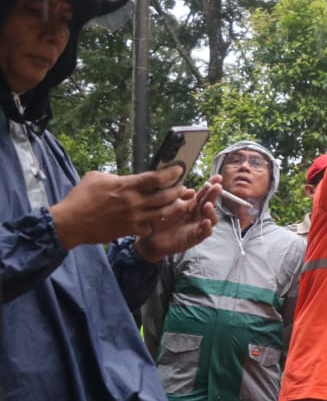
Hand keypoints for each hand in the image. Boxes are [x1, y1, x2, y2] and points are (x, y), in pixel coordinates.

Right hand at [50, 166, 201, 250]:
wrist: (70, 223)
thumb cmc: (80, 198)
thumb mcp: (95, 177)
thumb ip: (114, 176)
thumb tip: (123, 178)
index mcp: (125, 186)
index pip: (155, 178)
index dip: (170, 173)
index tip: (178, 170)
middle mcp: (133, 202)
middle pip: (165, 196)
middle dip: (177, 191)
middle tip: (182, 187)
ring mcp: (133, 218)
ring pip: (163, 213)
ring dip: (173, 207)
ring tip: (179, 203)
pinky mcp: (129, 230)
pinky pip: (150, 228)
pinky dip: (154, 224)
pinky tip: (156, 220)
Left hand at [135, 176, 222, 261]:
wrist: (151, 239)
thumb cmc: (159, 221)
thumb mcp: (167, 205)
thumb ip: (178, 197)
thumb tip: (190, 190)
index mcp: (192, 205)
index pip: (204, 193)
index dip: (211, 185)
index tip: (217, 177)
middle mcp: (197, 214)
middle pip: (210, 203)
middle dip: (214, 195)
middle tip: (216, 187)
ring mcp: (198, 226)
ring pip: (212, 218)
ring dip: (212, 211)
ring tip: (208, 205)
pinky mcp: (195, 237)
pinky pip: (205, 233)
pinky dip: (207, 227)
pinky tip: (206, 222)